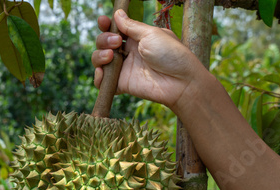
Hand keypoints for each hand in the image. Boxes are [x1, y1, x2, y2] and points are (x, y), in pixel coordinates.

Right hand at [93, 10, 207, 109]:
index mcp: (136, 38)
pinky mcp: (122, 84)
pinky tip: (103, 72)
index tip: (103, 21)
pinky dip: (98, 77)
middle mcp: (128, 52)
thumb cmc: (171, 55)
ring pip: (100, 60)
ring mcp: (124, 69)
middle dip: (104, 39)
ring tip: (111, 56)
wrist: (180, 82)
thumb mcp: (151, 34)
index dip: (106, 25)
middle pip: (104, 43)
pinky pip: (103, 82)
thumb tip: (117, 14)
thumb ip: (131, 26)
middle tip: (116, 42)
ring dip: (99, 55)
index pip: (115, 30)